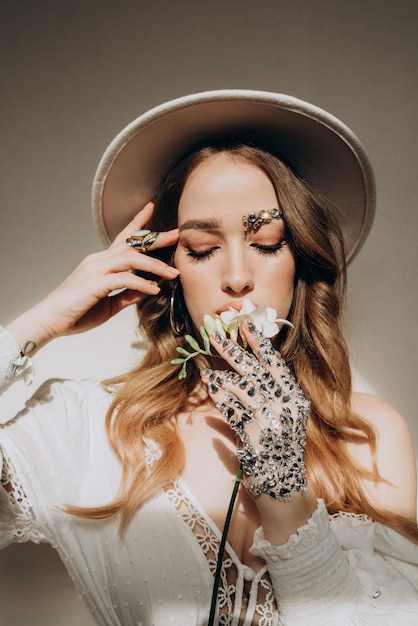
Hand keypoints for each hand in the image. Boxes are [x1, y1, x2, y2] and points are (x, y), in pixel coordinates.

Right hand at [6, 202, 179, 350]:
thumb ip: (128, 295)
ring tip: (173, 273)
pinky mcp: (94, 283)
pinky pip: (124, 279)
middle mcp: (98, 261)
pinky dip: (142, 283)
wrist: (49, 321)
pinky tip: (154, 290)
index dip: (138, 223)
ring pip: (130, 258)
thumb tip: (148, 289)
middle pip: (131, 243)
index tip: (151, 208)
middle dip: (156, 238)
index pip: (122, 238)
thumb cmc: (76, 313)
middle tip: (177, 234)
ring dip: (154, 264)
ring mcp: (95, 270)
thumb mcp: (109, 304)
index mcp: (100, 263)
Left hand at [200, 322, 308, 500]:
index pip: (277, 365)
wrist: (284, 486)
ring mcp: (270, 420)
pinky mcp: (254, 435)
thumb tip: (249, 374)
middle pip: (256, 371)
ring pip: (242, 388)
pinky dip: (220, 397)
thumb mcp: (287, 420)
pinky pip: (232, 410)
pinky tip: (209, 386)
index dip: (261, 344)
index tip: (247, 325)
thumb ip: (274, 397)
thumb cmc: (283, 451)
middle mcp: (285, 407)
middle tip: (216, 335)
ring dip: (221, 374)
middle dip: (235, 351)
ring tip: (205, 364)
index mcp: (296, 400)